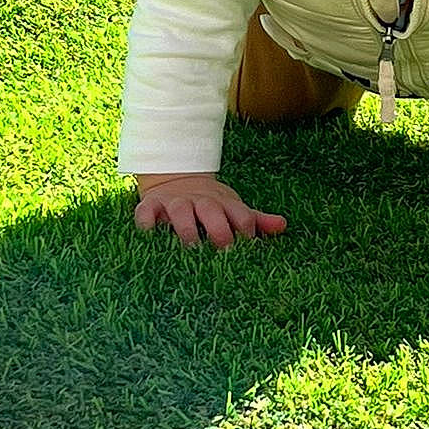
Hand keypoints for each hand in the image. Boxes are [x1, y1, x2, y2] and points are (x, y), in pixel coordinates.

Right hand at [134, 173, 286, 249]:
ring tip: (190, 248)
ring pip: (180, 212)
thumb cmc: (209, 203)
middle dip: (219, 230)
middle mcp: (200, 202)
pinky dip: (146, 224)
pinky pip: (145, 214)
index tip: (249, 252)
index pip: (240, 216)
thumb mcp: (232, 208)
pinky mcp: (151, 205)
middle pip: (212, 211)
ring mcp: (175, 203)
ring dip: (185, 230)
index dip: (246, 231)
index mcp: (224, 204)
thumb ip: (255, 220)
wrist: (174, 177)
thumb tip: (283, 225)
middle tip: (222, 252)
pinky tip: (150, 237)